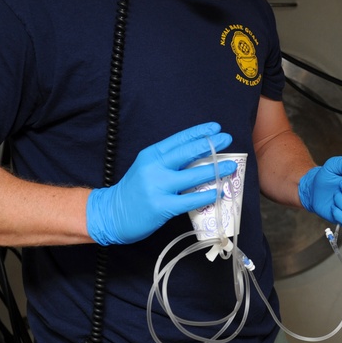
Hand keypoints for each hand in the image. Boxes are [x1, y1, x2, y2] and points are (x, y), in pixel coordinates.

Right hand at [86, 122, 237, 244]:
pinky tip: (217, 192)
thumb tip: (200, 157)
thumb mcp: (147, 167)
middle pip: (187, 152)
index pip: (178, 139)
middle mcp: (154, 167)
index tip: (216, 128)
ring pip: (192, 175)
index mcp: (151, 154)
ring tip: (230, 166)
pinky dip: (205, 196)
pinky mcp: (161, 206)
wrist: (111, 214)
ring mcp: (157, 187)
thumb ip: (168, 161)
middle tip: (228, 140)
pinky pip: (188, 200)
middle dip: (210, 145)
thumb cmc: (134, 190)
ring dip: (215, 170)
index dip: (198, 132)